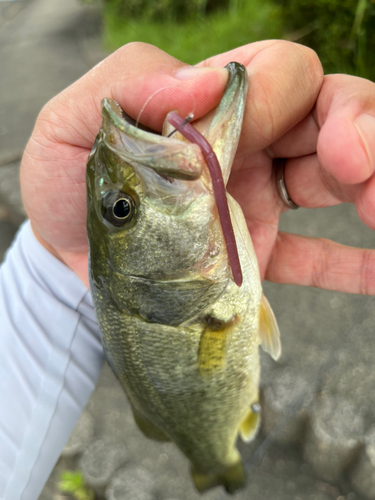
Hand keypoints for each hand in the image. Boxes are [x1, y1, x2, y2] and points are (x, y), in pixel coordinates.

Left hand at [21, 41, 374, 293]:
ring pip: (333, 178)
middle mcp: (243, 149)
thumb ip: (130, 87)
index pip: (280, 75)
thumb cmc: (64, 190)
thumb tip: (206, 82)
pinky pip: (315, 255)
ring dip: (370, 188)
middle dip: (359, 131)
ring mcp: (254, 203)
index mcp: (207, 111)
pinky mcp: (253, 255)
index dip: (288, 93)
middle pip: (326, 115)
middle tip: (358, 168)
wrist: (63, 259)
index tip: (262, 134)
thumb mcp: (69, 126)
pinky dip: (352, 263)